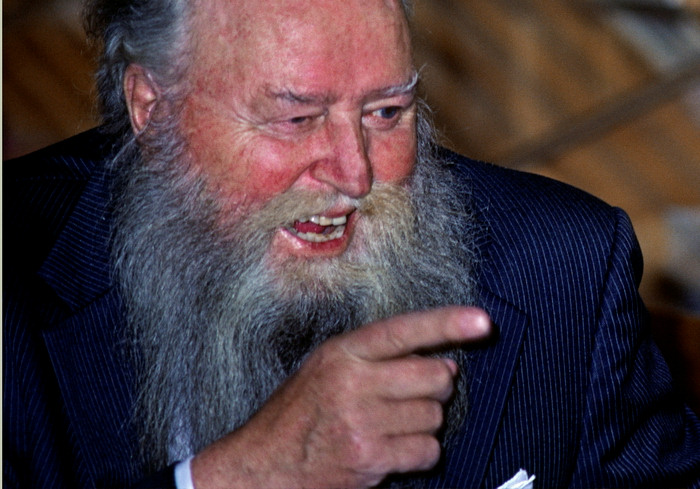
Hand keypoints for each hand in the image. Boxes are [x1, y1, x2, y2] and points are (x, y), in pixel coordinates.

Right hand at [191, 305, 491, 488]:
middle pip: (433, 377)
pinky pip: (426, 450)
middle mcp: (353, 381)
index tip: (483, 321)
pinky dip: (420, 452)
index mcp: (343, 352)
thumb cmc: (300, 412)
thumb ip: (379, 358)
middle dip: (436, 387)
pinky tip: (394, 449)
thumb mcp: (327, 366)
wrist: (264, 465)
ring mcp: (362, 421)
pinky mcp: (370, 458)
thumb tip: (444, 362)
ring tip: (392, 424)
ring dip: (425, 422)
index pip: (404, 330)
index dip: (447, 323)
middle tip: (414, 394)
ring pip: (433, 415)